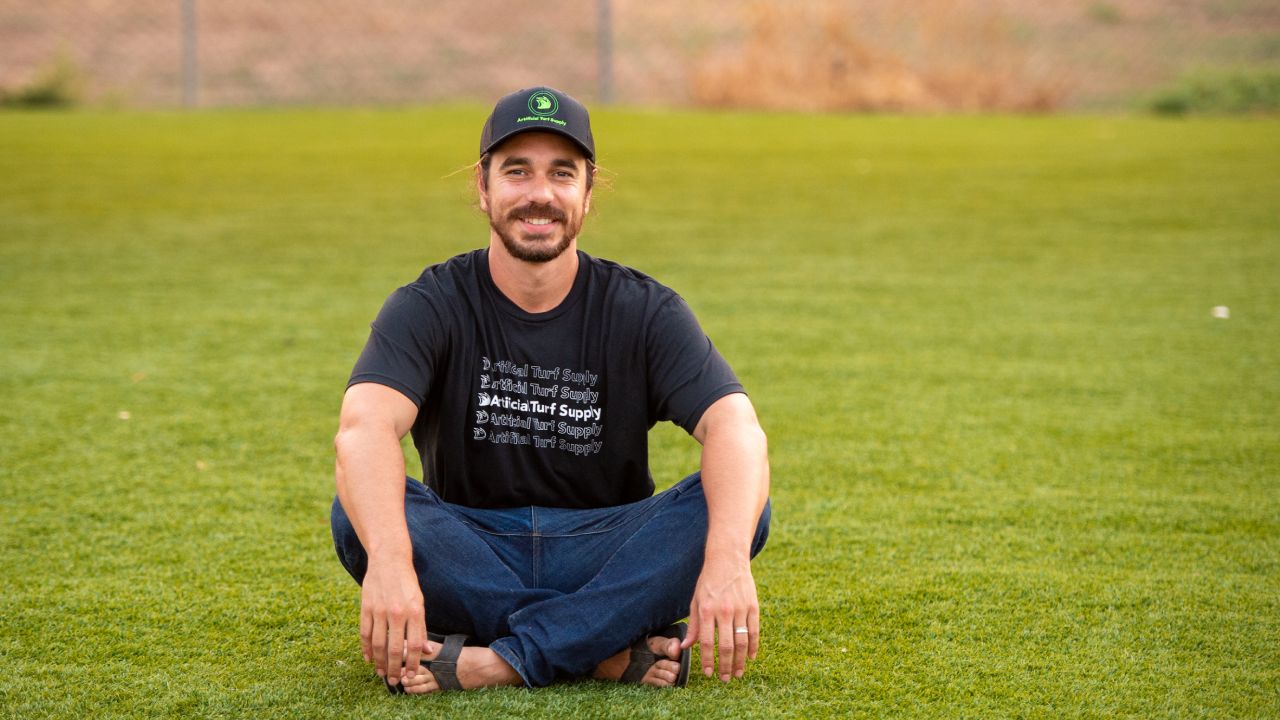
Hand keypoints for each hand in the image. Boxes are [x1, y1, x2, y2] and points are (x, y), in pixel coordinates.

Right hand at [359, 557, 430, 686]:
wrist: (389, 560)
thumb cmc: (407, 583)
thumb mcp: (420, 602)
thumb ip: (421, 628)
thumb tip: (426, 651)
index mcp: (414, 611)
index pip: (414, 645)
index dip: (413, 663)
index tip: (411, 675)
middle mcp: (397, 612)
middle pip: (394, 648)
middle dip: (394, 668)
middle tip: (395, 681)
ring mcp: (379, 610)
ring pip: (378, 644)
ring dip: (379, 662)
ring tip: (381, 673)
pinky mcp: (366, 607)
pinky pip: (365, 633)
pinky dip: (366, 648)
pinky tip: (368, 658)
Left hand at [682, 557, 759, 681]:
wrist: (728, 559)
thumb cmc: (708, 581)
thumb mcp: (695, 600)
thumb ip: (692, 625)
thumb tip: (685, 647)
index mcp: (706, 610)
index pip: (706, 642)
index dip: (707, 660)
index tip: (708, 674)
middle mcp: (724, 611)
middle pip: (726, 646)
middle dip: (725, 666)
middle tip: (724, 679)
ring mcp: (740, 608)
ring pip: (742, 642)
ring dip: (740, 661)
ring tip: (737, 674)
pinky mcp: (753, 606)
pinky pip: (755, 631)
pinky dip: (754, 647)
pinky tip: (751, 658)